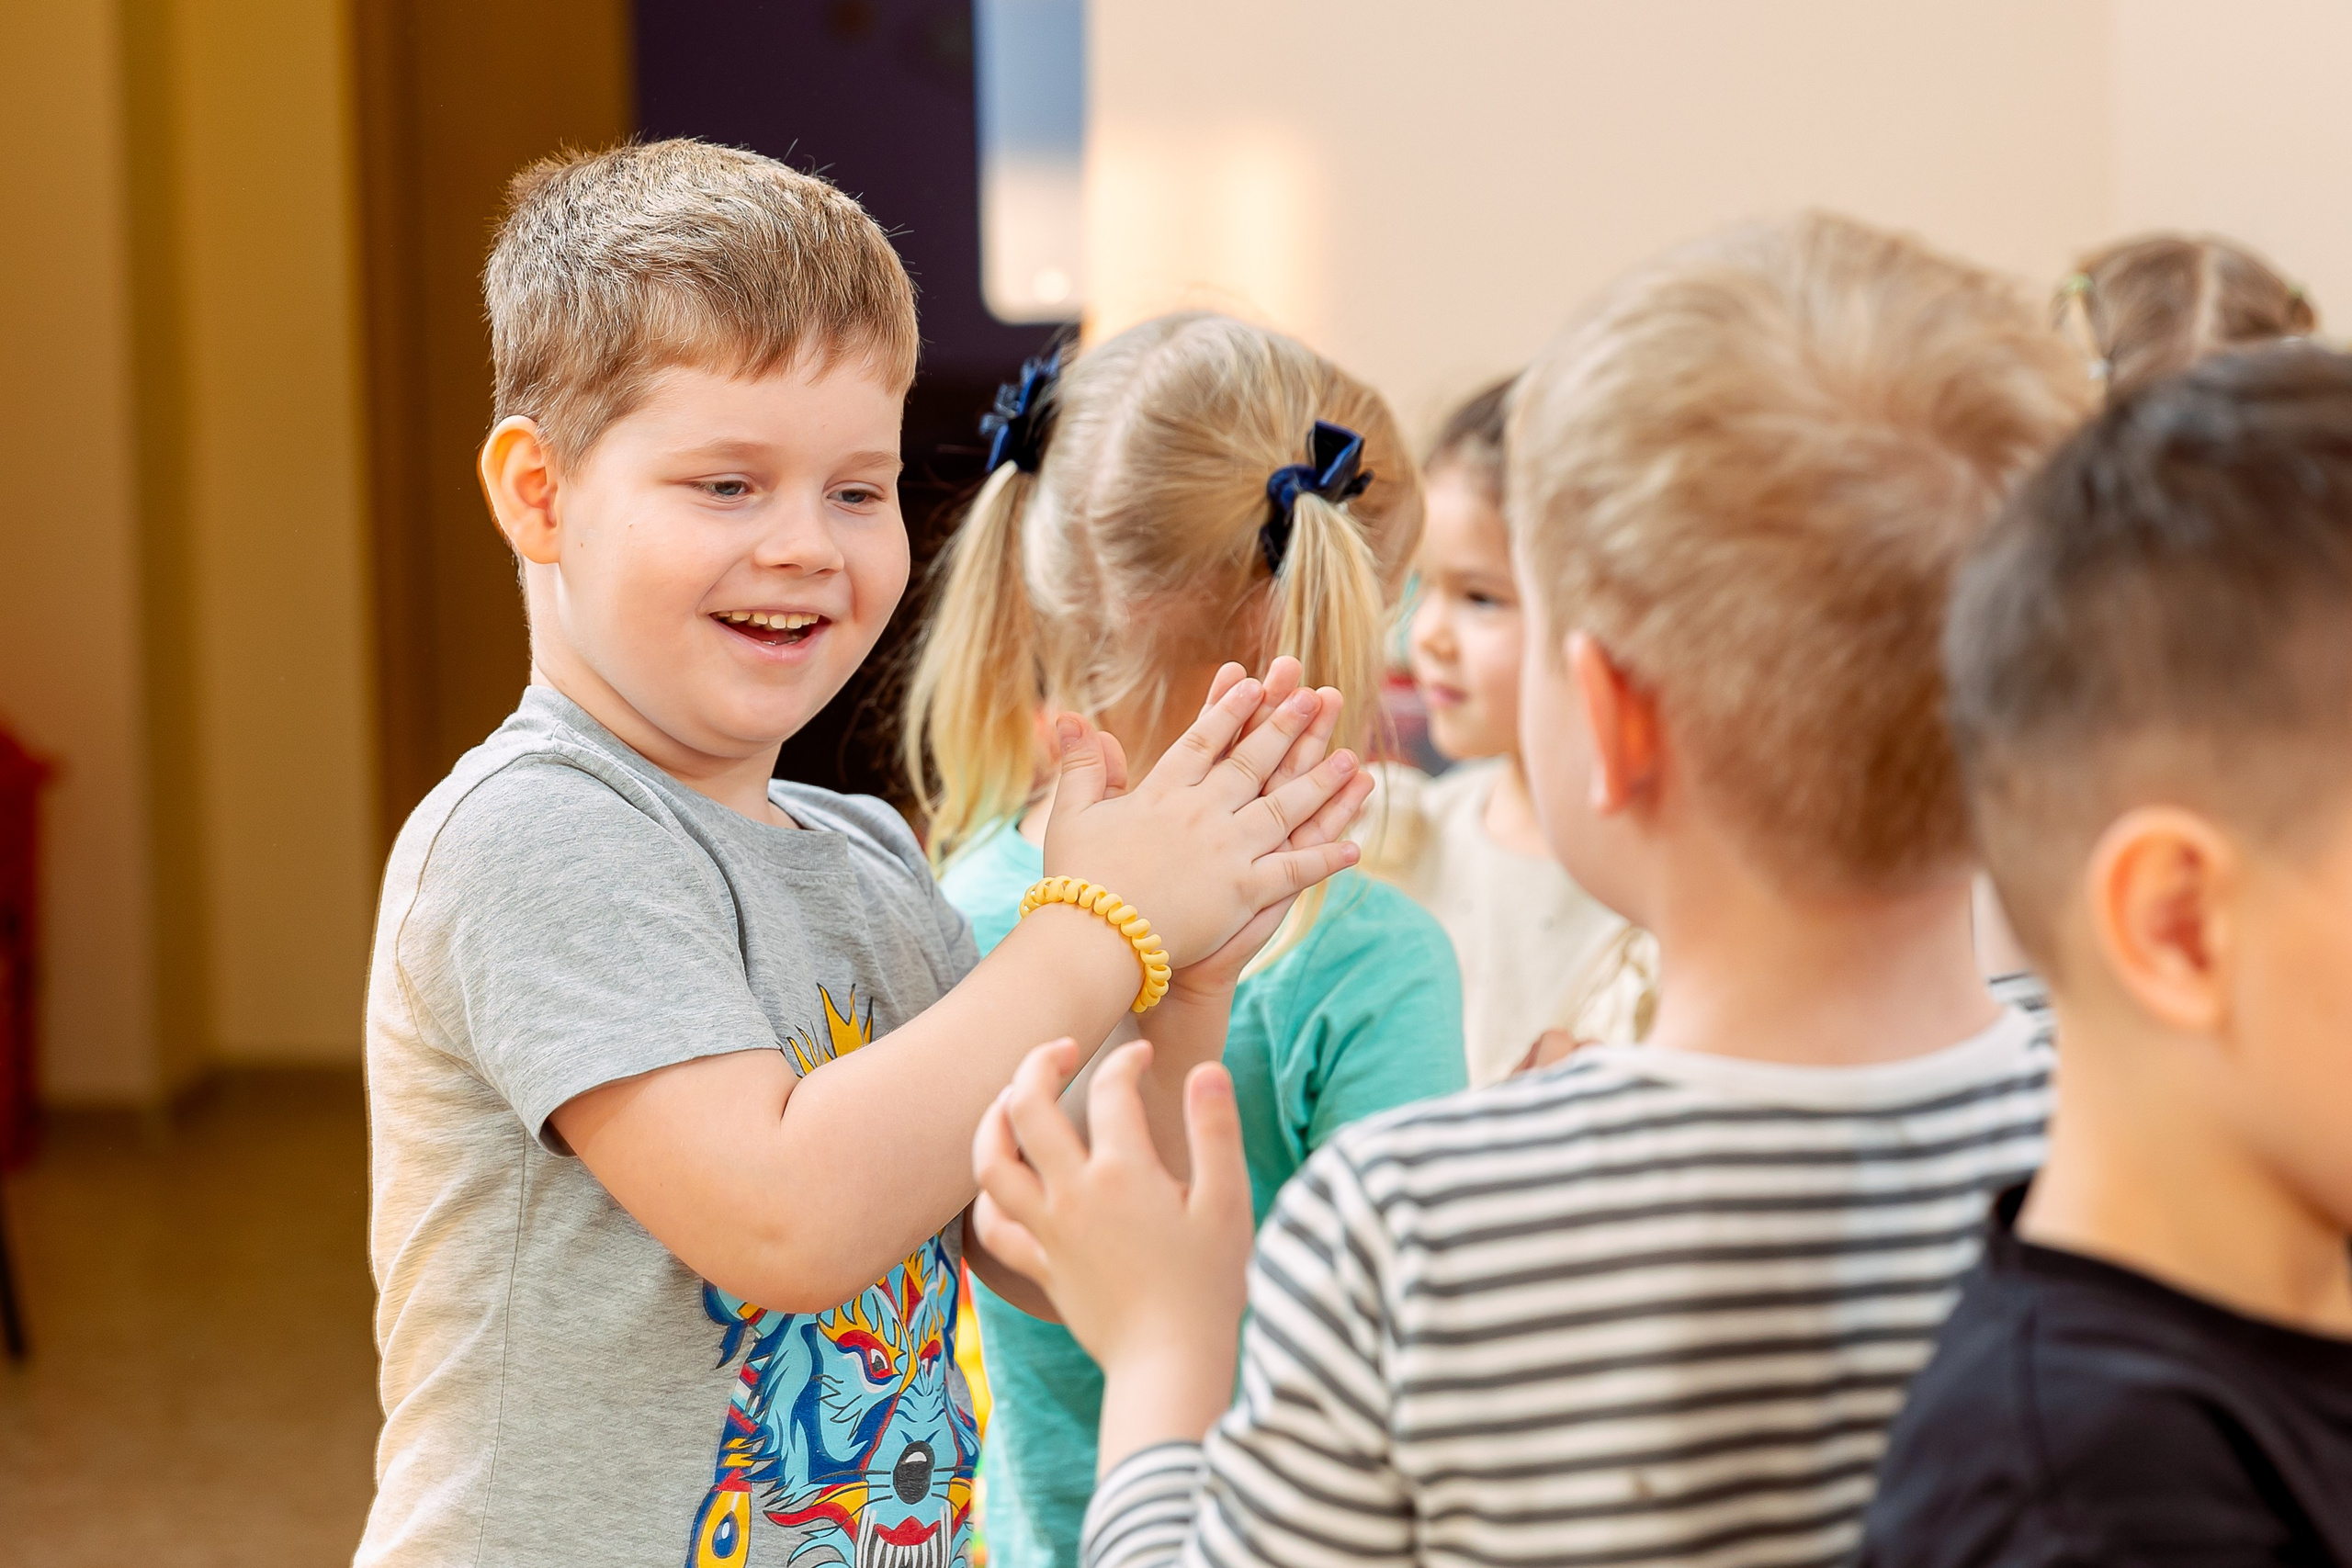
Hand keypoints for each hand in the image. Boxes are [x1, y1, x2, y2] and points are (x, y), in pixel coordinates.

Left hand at [971, 1039, 1253, 1390]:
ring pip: (990, 1163)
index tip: (1143, 1059)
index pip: (1112, 1088)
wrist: (1171, 1364)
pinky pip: (993, 1227)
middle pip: (1027, 1107)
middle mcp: (1074, 1194)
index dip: (1127, 1061)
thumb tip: (1207, 1068)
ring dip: (992, 1120)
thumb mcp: (1228, 1201)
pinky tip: (1002, 1182)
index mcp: (1124, 1171)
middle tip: (1063, 1048)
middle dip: (1039, 1063)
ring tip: (1010, 1098)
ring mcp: (1050, 1232)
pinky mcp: (1041, 1268)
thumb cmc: (1210, 1284)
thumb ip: (1215, 1130)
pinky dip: (989, 1197)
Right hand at [1039, 668, 1364, 967]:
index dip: (1230, 709)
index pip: (1203, 740)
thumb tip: (1068, 716)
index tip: (1253, 683)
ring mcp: (1228, 850)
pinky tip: (1354, 847)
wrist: (1094, 939)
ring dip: (1320, 782)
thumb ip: (1082, 766)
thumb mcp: (1072, 816)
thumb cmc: (1077, 881)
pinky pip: (1295, 870)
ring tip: (1350, 758)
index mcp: (1161, 792)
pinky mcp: (1245, 892)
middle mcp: (1201, 812)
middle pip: (1253, 761)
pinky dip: (1326, 859)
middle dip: (1287, 727)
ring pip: (1285, 807)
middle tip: (1315, 698)